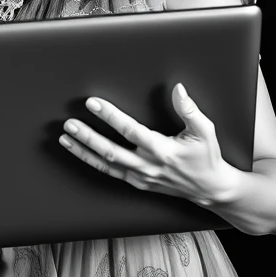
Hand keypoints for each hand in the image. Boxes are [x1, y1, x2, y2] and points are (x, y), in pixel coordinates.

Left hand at [59, 83, 237, 207]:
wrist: (210, 189)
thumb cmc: (207, 157)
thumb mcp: (205, 131)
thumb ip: (190, 109)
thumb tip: (178, 88)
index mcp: (163, 150)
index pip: (131, 131)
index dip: (110, 116)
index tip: (93, 103)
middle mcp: (148, 165)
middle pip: (111, 151)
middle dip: (88, 136)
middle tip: (69, 123)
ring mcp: (141, 177)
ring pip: (105, 164)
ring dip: (83, 150)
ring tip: (65, 137)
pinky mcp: (137, 183)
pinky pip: (110, 172)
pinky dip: (91, 161)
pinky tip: (78, 151)